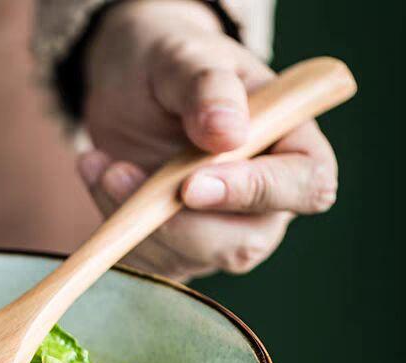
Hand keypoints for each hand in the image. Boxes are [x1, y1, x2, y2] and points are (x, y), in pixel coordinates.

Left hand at [78, 0, 337, 281]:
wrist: (128, 87)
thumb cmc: (170, 65)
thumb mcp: (183, 56)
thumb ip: (207, 87)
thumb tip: (229, 133)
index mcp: (291, 145)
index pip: (306, 186)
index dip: (255, 193)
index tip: (192, 183)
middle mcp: (264, 202)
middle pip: (242, 244)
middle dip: (175, 221)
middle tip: (120, 173)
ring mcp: (219, 234)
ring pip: (188, 259)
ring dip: (134, 219)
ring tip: (102, 163)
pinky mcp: (175, 251)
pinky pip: (147, 263)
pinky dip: (113, 223)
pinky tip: (99, 173)